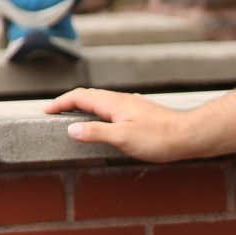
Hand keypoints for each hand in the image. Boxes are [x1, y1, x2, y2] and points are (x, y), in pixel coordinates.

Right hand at [44, 87, 199, 162]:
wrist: (190, 135)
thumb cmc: (158, 138)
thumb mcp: (124, 138)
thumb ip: (96, 132)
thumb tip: (71, 129)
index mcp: (113, 103)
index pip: (79, 97)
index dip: (60, 103)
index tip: (45, 111)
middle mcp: (120, 100)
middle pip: (88, 96)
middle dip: (68, 102)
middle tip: (54, 112)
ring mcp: (131, 105)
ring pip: (101, 101)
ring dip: (83, 106)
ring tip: (73, 117)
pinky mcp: (139, 112)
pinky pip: (112, 108)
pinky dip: (98, 112)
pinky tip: (104, 121)